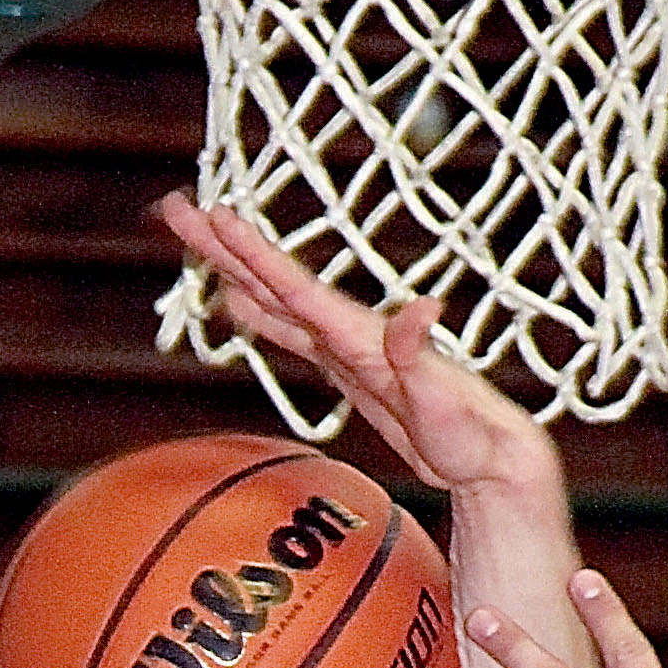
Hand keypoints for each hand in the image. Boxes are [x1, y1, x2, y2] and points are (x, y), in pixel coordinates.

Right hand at [156, 200, 560, 510]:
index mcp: (362, 337)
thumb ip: (423, 359)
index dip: (255, 255)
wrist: (490, 458)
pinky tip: (238, 304)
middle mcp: (350, 333)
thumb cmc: (469, 440)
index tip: (216, 217)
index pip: (297, 288)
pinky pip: (293, 333)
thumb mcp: (444, 406)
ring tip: (193, 240)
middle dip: (225, 248)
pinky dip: (262, 314)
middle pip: (276, 281)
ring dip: (235, 271)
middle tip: (176, 209)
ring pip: (277, 301)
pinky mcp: (350, 370)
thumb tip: (423, 308)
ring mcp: (347, 349)